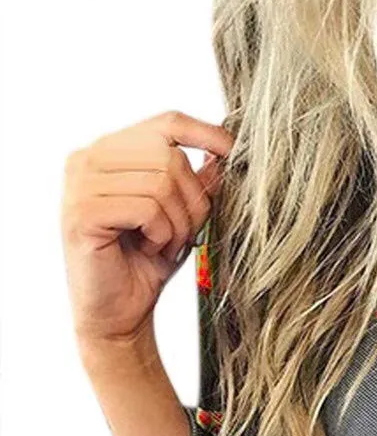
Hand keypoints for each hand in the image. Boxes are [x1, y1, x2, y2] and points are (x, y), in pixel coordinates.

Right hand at [61, 110, 233, 347]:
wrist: (119, 313)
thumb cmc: (147, 263)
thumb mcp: (182, 217)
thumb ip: (197, 183)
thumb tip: (225, 153)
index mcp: (111, 152)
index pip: (166, 122)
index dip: (207, 134)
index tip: (236, 153)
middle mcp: (89, 159)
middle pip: (169, 154)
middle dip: (192, 199)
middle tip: (186, 232)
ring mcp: (80, 183)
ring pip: (161, 181)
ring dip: (178, 222)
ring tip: (166, 243)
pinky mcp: (82, 212)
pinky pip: (147, 208)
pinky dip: (162, 233)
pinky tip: (152, 249)